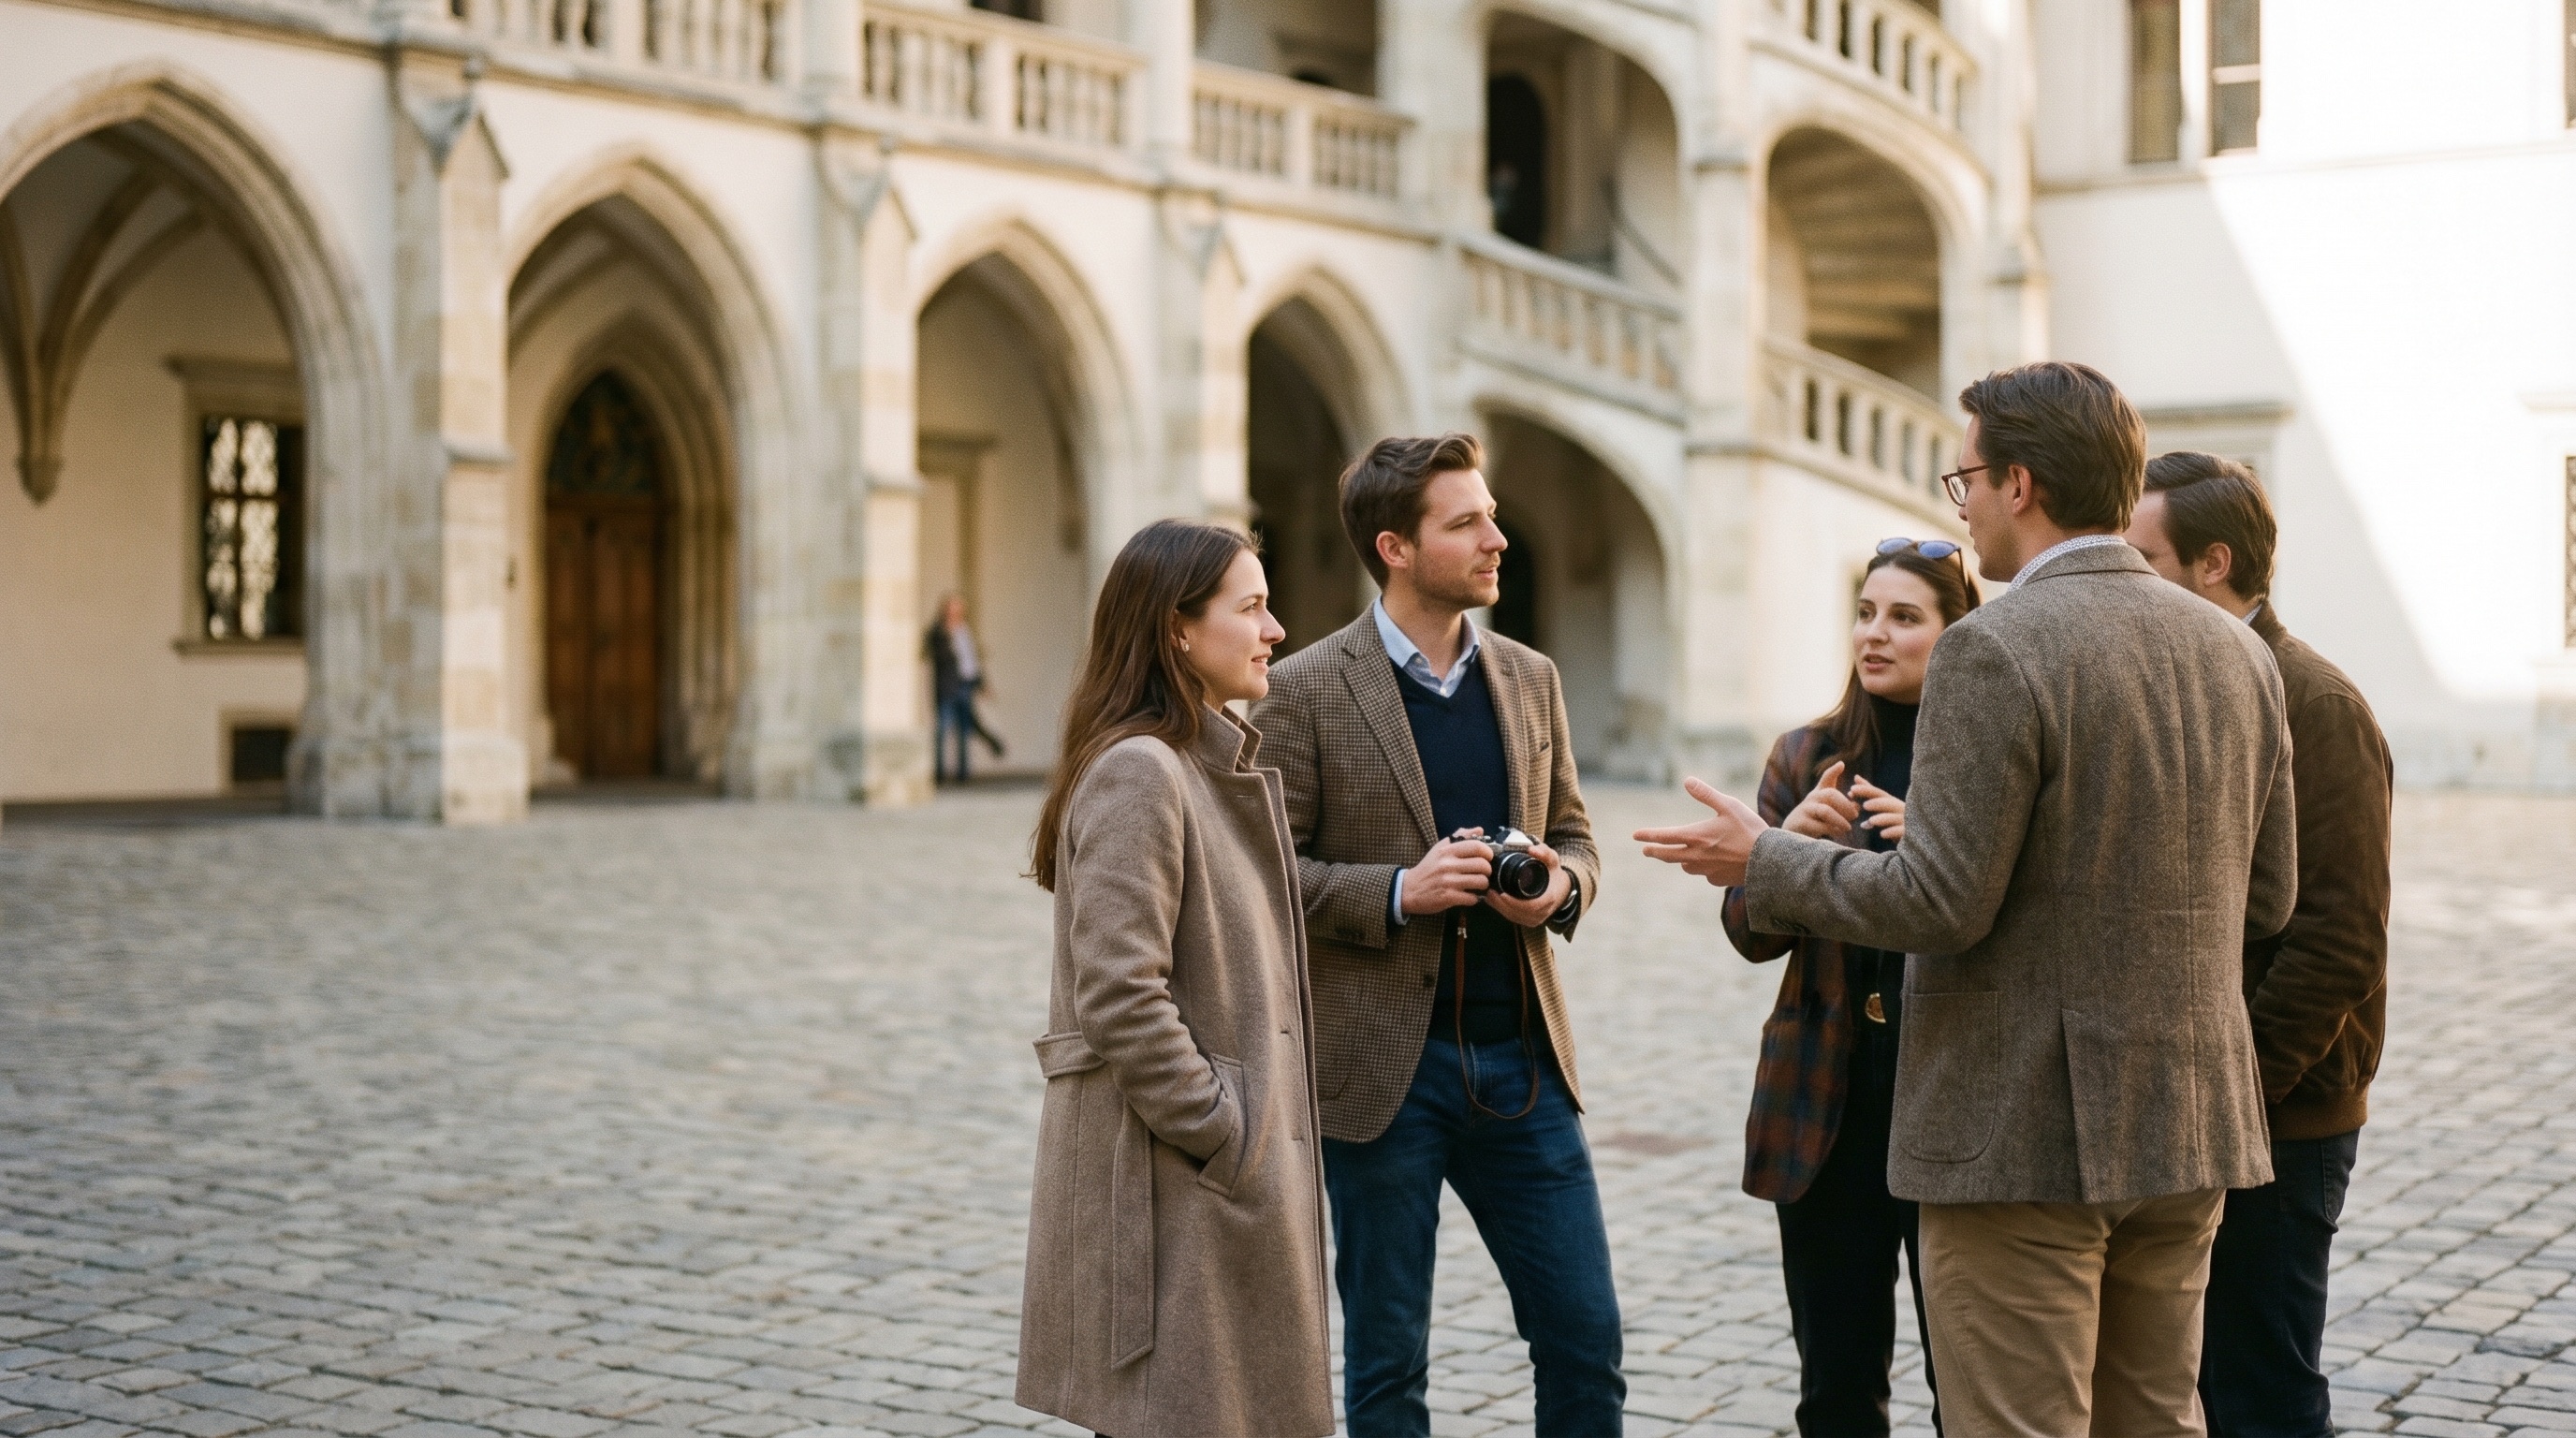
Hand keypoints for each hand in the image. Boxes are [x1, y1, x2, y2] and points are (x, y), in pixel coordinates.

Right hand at [1400, 833, 1492, 914]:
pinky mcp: (1448, 897)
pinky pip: (1472, 898)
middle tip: (1483, 873)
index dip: (1488, 852)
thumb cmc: (1428, 868)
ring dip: (1483, 885)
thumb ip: (1460, 837)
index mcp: (1447, 850)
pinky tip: (1468, 896)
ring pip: (1481, 881)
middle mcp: (1448, 864)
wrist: (1409, 889)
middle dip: (1487, 870)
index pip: (1477, 846)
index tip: (1488, 858)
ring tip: (1477, 885)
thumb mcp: (1440, 848)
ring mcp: (1448, 881)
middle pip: (1482, 865)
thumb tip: (1480, 830)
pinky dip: (1473, 898)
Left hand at [1483, 840, 1571, 927]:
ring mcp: (1536, 919)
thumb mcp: (1553, 860)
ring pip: (1514, 917)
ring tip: (1488, 895)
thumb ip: (1545, 853)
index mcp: (1549, 899)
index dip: (1514, 902)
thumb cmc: (1554, 873)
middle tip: (1489, 892)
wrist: (1562, 888)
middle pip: (1518, 913)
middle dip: (1501, 905)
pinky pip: (1514, 918)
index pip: (1530, 906)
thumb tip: (1531, 849)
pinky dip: (1502, 910)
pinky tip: (1492, 901)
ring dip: (1499, 908)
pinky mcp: (1529, 921)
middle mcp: (1543, 912)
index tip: (1502, 893)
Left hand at [1634, 777, 1770, 886]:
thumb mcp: (1729, 805)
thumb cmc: (1750, 830)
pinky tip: (1712, 863)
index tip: (1635, 836)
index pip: (1665, 836)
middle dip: (1655, 851)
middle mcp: (1697, 856)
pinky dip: (1703, 867)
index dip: (1648, 835)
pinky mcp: (1718, 880)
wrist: (1770, 861)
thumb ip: (1706, 794)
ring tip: (1680, 855)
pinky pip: (1704, 874)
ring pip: (1686, 866)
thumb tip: (1687, 781)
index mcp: (1696, 836)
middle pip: (1668, 855)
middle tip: (1646, 850)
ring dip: (1681, 860)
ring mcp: (1707, 871)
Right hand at [1781, 760, 1859, 838]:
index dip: (1833, 771)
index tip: (1842, 764)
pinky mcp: (1801, 823)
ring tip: (1848, 828)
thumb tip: (1857, 805)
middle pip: (1830, 794)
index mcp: (1818, 793)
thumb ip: (1843, 806)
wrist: (1791, 835)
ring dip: (1840, 819)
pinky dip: (1833, 830)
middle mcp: (1811, 799)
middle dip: (1845, 805)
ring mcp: (1805, 810)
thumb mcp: (1825, 809)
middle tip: (1855, 815)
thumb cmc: (1814, 821)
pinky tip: (1838, 834)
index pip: (1826, 778)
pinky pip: (1821, 826)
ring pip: (1825, 811)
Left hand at [1852, 778, 1905, 843]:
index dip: (1866, 790)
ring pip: (1895, 818)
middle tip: (1864, 805)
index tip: (1852, 789)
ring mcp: (1906, 820)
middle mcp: (1900, 809)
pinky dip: (1892, 832)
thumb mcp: (1883, 804)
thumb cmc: (1896, 818)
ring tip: (1871, 821)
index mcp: (1892, 802)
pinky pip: (1901, 832)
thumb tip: (1856, 776)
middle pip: (1888, 804)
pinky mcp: (1909, 833)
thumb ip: (1870, 792)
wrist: (1917, 836)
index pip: (1879, 794)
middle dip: (1877, 803)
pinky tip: (1882, 834)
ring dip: (1883, 818)